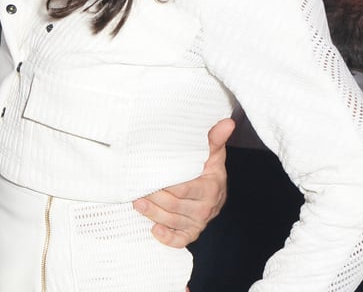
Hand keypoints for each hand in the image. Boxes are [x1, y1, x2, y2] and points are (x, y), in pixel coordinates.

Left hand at [133, 117, 232, 247]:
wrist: (215, 190)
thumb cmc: (208, 168)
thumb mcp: (212, 152)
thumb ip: (214, 138)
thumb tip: (227, 122)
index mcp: (211, 187)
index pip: (184, 189)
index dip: (165, 185)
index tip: (147, 177)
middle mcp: (206, 207)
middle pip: (175, 206)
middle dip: (154, 199)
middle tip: (135, 190)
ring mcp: (199, 222)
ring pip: (174, 222)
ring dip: (153, 214)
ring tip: (137, 203)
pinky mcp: (192, 232)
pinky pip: (181, 240)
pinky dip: (168, 238)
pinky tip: (154, 230)